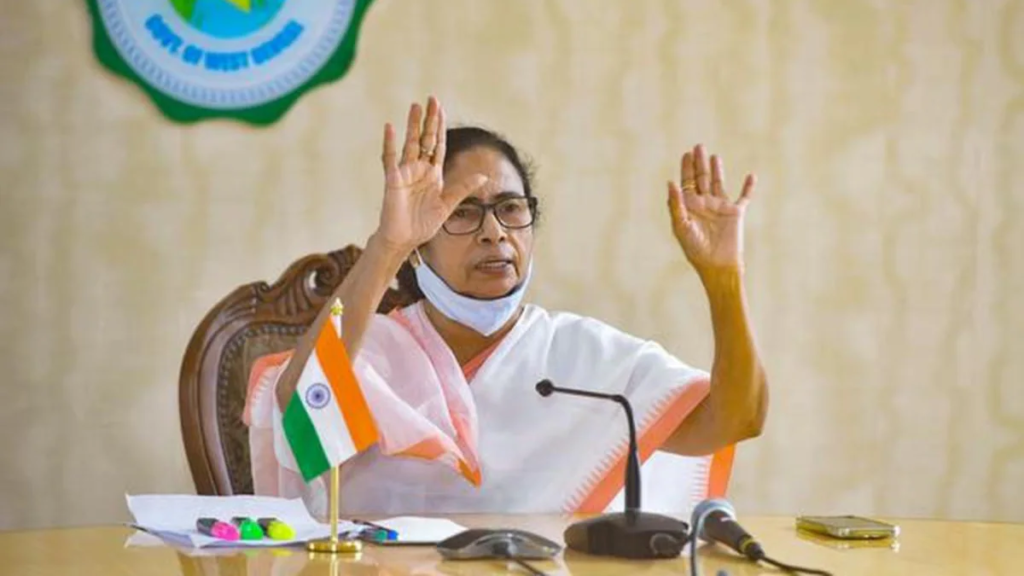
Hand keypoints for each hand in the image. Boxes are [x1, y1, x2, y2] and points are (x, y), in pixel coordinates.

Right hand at [375, 96, 486, 253]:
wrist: (405, 240)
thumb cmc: (423, 224)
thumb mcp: (448, 204)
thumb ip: (463, 188)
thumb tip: (484, 176)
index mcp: (433, 174)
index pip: (438, 145)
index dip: (440, 127)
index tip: (442, 109)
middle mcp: (419, 169)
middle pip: (426, 139)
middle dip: (430, 120)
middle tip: (433, 99)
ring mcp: (405, 173)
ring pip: (410, 143)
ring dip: (412, 125)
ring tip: (415, 106)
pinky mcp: (393, 180)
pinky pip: (390, 159)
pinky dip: (389, 143)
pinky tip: (390, 127)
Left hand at [667, 144, 755, 276]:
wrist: (716, 264)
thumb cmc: (695, 249)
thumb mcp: (681, 226)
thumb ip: (676, 204)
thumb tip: (670, 182)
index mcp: (689, 207)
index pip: (687, 183)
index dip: (686, 168)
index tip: (686, 154)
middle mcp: (704, 204)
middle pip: (701, 179)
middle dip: (699, 163)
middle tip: (698, 146)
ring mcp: (720, 207)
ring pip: (718, 183)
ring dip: (717, 170)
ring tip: (714, 156)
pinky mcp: (736, 213)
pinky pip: (744, 197)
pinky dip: (748, 187)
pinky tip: (751, 175)